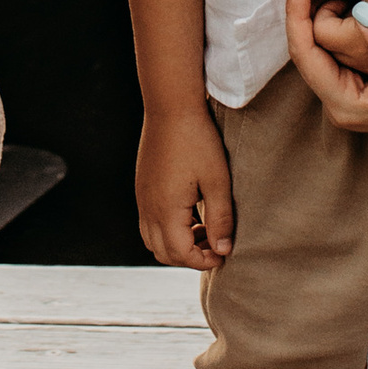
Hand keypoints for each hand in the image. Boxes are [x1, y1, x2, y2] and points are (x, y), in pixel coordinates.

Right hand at [135, 111, 233, 270]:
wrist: (171, 107)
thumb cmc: (198, 141)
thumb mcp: (218, 180)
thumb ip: (220, 219)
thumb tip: (223, 250)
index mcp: (165, 209)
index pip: (180, 254)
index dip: (203, 261)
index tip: (224, 254)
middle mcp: (148, 208)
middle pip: (163, 253)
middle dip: (189, 257)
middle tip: (215, 245)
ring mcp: (142, 198)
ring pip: (152, 240)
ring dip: (177, 244)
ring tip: (203, 229)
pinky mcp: (142, 188)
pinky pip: (149, 223)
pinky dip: (168, 229)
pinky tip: (191, 212)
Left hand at [285, 0, 367, 140]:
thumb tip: (359, 13)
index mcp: (346, 105)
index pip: (304, 54)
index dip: (296, 14)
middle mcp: (341, 104)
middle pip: (306, 51)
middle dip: (303, 12)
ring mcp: (352, 95)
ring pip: (321, 48)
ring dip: (318, 15)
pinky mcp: (364, 83)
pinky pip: (338, 47)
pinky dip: (336, 22)